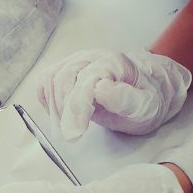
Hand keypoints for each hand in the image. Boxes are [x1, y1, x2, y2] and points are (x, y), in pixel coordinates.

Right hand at [37, 49, 190, 139]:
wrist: (146, 90)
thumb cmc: (146, 99)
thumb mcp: (146, 105)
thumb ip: (125, 98)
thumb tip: (100, 89)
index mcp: (114, 63)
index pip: (85, 81)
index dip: (77, 107)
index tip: (76, 132)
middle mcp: (93, 57)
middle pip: (63, 78)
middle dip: (63, 110)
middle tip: (71, 135)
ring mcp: (78, 61)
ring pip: (51, 77)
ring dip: (53, 106)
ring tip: (66, 127)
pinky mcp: (67, 68)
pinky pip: (46, 79)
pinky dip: (46, 98)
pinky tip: (59, 115)